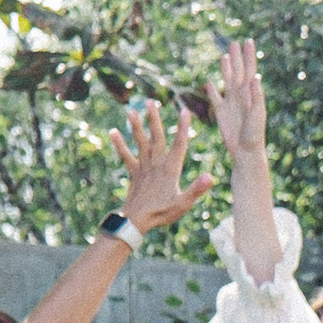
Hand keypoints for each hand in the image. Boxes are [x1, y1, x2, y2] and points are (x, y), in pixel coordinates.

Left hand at [114, 97, 213, 234]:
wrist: (136, 221)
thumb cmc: (161, 214)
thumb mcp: (183, 204)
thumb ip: (196, 190)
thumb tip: (210, 177)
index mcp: (170, 169)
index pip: (179, 144)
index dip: (183, 127)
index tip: (185, 111)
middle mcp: (156, 164)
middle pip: (156, 137)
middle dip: (154, 119)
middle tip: (151, 102)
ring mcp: (143, 168)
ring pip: (140, 143)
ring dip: (136, 127)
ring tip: (132, 111)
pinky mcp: (134, 174)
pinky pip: (126, 156)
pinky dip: (120, 144)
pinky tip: (113, 132)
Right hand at [210, 37, 266, 158]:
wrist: (245, 150)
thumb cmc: (255, 133)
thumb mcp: (257, 113)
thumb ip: (256, 95)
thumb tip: (254, 77)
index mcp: (250, 93)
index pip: (250, 69)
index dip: (249, 56)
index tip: (248, 41)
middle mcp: (241, 95)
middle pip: (238, 71)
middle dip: (237, 57)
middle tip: (235, 42)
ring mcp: (230, 102)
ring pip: (227, 80)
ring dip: (226, 68)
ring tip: (225, 56)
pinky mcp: (221, 112)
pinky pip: (215, 97)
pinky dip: (212, 89)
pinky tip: (210, 82)